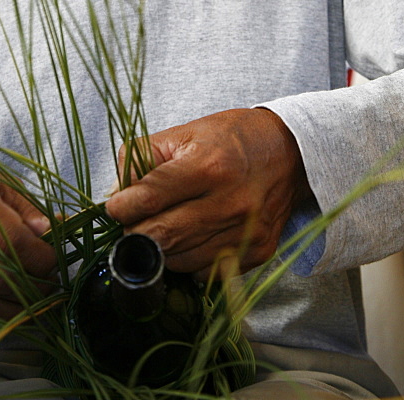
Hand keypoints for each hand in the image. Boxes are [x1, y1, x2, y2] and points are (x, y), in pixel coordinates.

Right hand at [0, 150, 56, 334]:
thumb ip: (26, 207)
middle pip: (2, 282)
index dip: (43, 259)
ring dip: (16, 313)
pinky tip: (2, 314)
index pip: (15, 245)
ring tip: (31, 302)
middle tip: (47, 285)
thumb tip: (51, 231)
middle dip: (36, 289)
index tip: (53, 260)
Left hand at [105, 108, 311, 277]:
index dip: (122, 207)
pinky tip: (188, 238)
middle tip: (129, 223)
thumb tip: (114, 195)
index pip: (150, 197)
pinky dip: (187, 260)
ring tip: (159, 227)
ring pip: (179, 260)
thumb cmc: (230, 138)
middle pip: (161, 236)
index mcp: (209, 166)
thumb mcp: (183, 132)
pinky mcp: (257, 253)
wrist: (289, 151)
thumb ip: (141, 159)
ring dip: (159, 249)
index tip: (114, 208)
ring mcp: (246, 233)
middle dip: (134, 232)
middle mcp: (230, 203)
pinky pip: (204, 272)